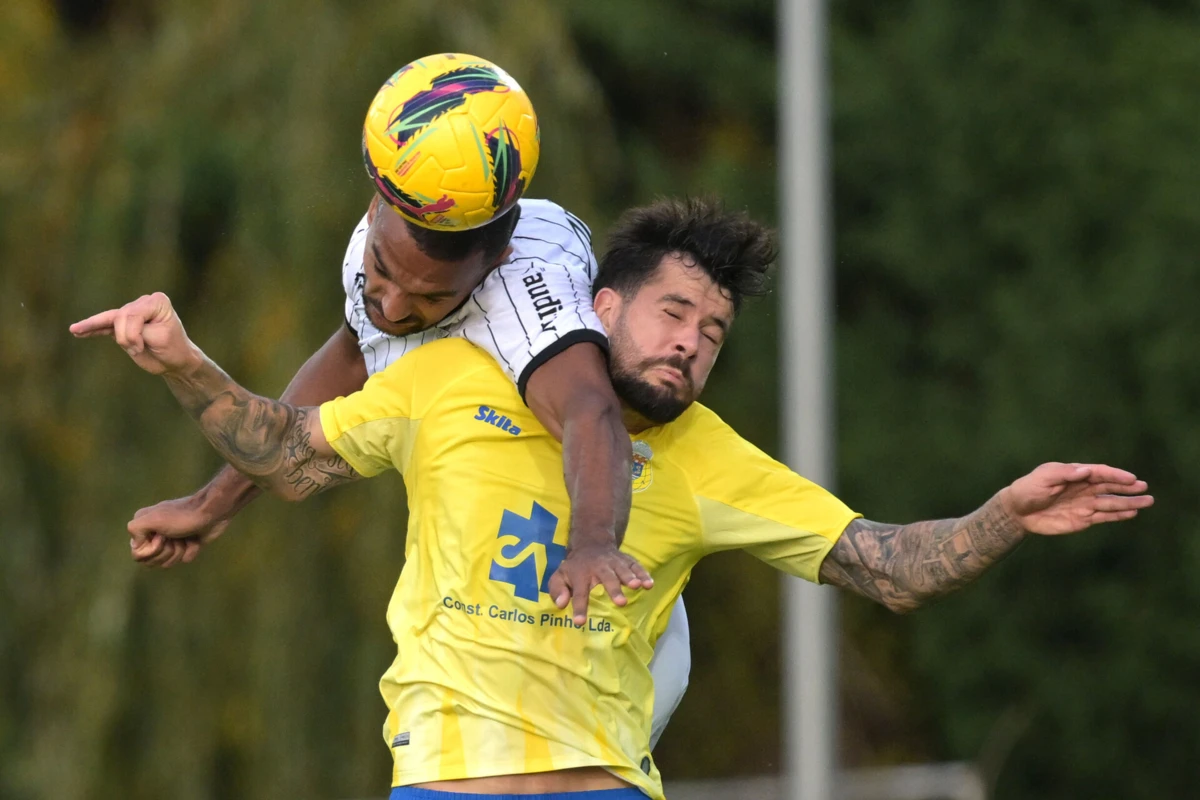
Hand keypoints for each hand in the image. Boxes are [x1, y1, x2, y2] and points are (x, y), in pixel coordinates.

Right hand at [70, 292, 195, 374]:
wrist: (176, 361)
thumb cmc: (173, 349)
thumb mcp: (159, 339)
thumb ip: (137, 329)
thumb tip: (115, 327)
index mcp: (157, 301)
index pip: (133, 313)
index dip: (133, 333)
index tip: (142, 346)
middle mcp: (144, 301)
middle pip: (121, 316)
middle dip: (127, 337)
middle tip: (140, 350)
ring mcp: (132, 311)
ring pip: (111, 321)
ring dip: (116, 337)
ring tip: (114, 343)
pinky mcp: (123, 324)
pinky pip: (104, 324)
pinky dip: (91, 327)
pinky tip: (76, 330)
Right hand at [127, 493, 231, 567]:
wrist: (212, 512)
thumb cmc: (182, 515)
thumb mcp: (153, 519)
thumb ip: (135, 528)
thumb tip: (136, 545)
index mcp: (143, 528)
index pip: (137, 555)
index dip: (151, 550)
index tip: (161, 536)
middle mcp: (154, 535)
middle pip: (152, 561)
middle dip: (167, 551)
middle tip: (175, 536)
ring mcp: (171, 541)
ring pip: (167, 563)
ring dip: (179, 551)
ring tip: (186, 537)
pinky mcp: (186, 545)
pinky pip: (184, 559)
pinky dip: (191, 550)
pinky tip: (196, 539)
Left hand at [547, 542, 653, 625]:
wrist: (592, 543)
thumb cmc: (575, 567)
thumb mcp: (560, 576)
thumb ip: (557, 589)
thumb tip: (561, 604)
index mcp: (580, 574)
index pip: (579, 592)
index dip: (579, 607)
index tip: (580, 621)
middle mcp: (598, 567)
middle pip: (606, 578)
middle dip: (614, 589)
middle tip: (621, 602)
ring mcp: (614, 562)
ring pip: (623, 569)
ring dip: (630, 577)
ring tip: (637, 586)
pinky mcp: (626, 560)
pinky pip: (635, 565)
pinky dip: (643, 573)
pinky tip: (649, 584)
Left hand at [1000, 462, 1153, 535]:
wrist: (1018, 511)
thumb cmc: (1029, 488)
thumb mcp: (1044, 477)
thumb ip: (1065, 474)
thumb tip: (1087, 470)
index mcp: (1075, 474)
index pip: (1100, 473)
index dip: (1116, 475)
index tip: (1131, 478)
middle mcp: (1084, 488)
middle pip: (1110, 487)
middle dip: (1128, 487)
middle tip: (1145, 488)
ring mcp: (1085, 504)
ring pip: (1111, 502)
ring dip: (1129, 502)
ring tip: (1147, 501)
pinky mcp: (1083, 519)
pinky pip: (1104, 516)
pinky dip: (1118, 515)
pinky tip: (1131, 513)